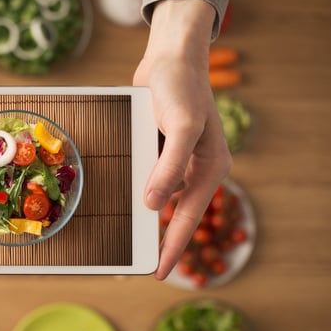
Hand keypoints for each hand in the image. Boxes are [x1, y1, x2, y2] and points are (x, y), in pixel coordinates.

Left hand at [133, 0, 231, 279]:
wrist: (169, 57)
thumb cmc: (181, 88)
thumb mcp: (180, 126)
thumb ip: (169, 166)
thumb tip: (154, 205)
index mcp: (208, 168)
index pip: (188, 217)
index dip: (172, 246)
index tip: (159, 273)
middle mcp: (194, 168)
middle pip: (176, 213)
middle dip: (160, 239)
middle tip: (141, 265)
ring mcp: (176, 159)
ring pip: (162, 197)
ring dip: (148, 217)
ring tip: (128, 241)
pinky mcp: (158, 148)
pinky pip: (149, 177)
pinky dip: (137, 191)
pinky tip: (122, 202)